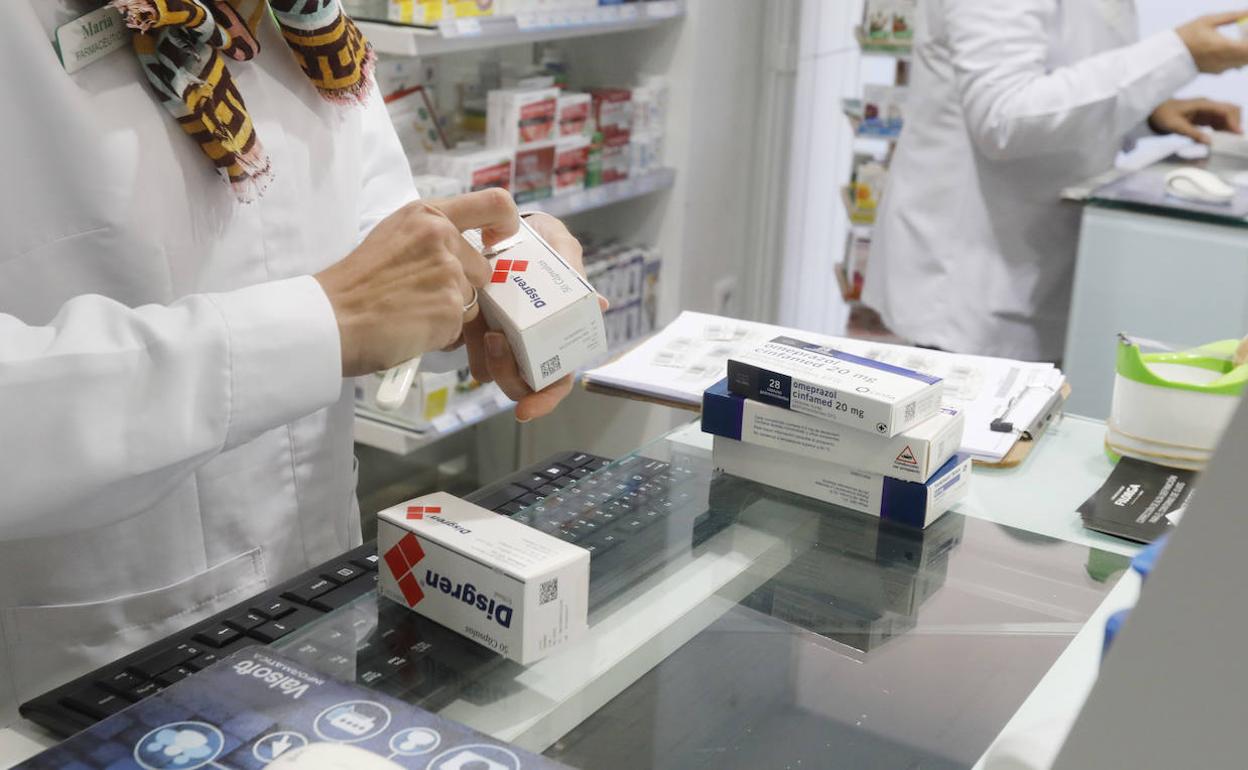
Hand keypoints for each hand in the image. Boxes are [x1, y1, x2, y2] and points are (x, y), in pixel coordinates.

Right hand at [315, 188, 517, 376]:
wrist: (329, 319)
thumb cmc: (355, 286)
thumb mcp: (392, 238)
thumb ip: (431, 238)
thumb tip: (465, 253)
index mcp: (427, 214)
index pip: (495, 203)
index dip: (507, 223)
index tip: (499, 240)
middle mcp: (441, 236)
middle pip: (483, 268)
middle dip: (463, 288)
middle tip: (422, 298)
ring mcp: (448, 272)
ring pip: (474, 300)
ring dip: (450, 314)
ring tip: (411, 314)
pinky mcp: (450, 307)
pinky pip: (461, 327)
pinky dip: (441, 335)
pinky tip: (411, 329)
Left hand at [461, 213, 608, 422]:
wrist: (508, 224)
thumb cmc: (544, 242)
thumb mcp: (563, 250)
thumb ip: (576, 274)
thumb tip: (599, 305)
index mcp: (557, 336)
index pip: (557, 381)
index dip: (544, 400)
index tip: (525, 411)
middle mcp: (528, 343)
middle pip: (519, 384)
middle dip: (506, 374)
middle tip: (496, 341)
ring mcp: (499, 335)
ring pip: (489, 370)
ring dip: (484, 360)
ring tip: (482, 328)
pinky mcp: (472, 323)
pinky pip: (464, 346)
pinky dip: (461, 340)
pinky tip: (461, 322)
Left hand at [1149, 97, 1242, 143]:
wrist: (1153, 112)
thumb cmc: (1163, 116)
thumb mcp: (1176, 126)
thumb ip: (1193, 133)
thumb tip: (1210, 142)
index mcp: (1203, 104)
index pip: (1225, 110)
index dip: (1234, 121)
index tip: (1237, 134)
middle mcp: (1208, 105)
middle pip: (1230, 110)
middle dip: (1236, 122)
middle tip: (1236, 138)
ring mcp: (1206, 111)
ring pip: (1226, 116)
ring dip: (1231, 126)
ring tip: (1232, 140)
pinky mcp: (1202, 117)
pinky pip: (1218, 121)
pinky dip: (1223, 129)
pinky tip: (1223, 138)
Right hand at [1177, 11, 1247, 73]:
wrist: (1167, 55)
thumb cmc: (1187, 34)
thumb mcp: (1208, 20)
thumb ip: (1232, 16)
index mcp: (1224, 46)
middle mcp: (1224, 60)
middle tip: (1244, 34)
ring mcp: (1221, 68)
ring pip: (1245, 62)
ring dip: (1246, 52)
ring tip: (1239, 40)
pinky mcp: (1217, 72)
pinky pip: (1235, 65)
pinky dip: (1239, 57)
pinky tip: (1230, 48)